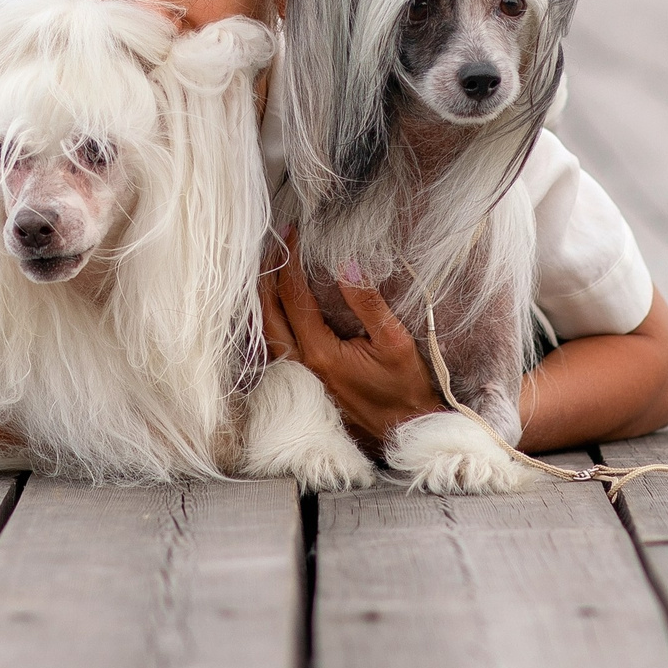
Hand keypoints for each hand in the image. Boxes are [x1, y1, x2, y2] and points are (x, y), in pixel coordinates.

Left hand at [259, 227, 446, 451]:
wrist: (404, 432)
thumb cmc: (404, 391)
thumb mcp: (395, 344)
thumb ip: (368, 304)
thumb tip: (347, 265)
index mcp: (320, 353)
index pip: (293, 297)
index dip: (290, 262)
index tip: (294, 235)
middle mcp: (300, 366)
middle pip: (266, 313)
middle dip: (267, 274)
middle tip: (276, 245)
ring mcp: (297, 378)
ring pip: (264, 332)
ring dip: (263, 297)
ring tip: (269, 269)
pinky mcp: (301, 386)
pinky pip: (273, 348)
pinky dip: (268, 321)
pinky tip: (273, 308)